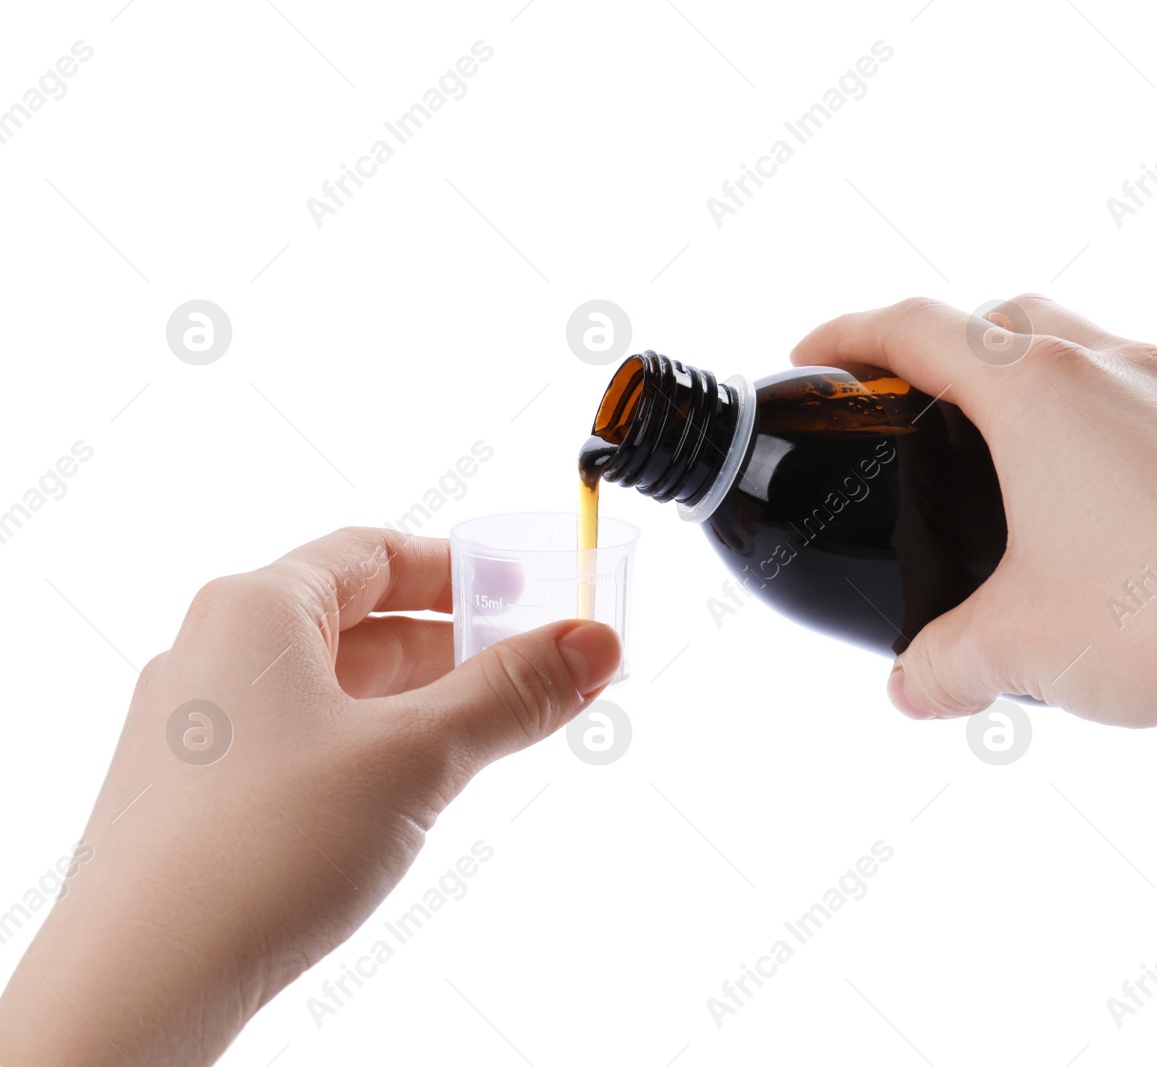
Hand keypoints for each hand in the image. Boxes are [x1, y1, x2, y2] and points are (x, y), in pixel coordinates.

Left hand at [0, 527, 619, 1065]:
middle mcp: (214, 653)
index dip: (460, 569)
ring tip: (496, 735)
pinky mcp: (198, 796)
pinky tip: (416, 790)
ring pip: (334, 688)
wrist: (141, 982)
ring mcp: (200, 728)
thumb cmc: (263, 848)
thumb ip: (511, 694)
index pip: (374, 552)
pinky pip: (304, 742)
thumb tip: (595, 642)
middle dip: (458, 646)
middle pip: (359, 621)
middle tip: (536, 674)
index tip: (527, 593)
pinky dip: (374, 747)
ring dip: (423, 703)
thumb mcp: (417, 757)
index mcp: (255, 609)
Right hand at [791, 294, 1156, 732]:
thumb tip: (914, 687)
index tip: (815, 359)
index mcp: (1041, 391)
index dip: (850, 338)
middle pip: (1009, 318)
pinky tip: (1115, 510)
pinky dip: (1116, 430)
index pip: (918, 329)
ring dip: (1040, 383)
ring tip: (1016, 464)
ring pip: (1094, 351)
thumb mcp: (1017, 648)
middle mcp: (1118, 368)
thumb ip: (943, 664)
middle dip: (948, 346)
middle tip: (913, 404)